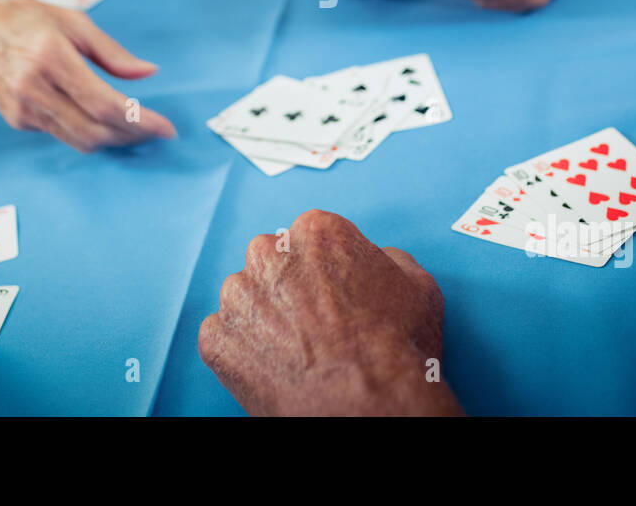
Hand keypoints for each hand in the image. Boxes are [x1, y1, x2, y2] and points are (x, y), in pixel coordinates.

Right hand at [0, 0, 175, 150]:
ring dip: (115, 139)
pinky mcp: (19, 120)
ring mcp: (24, 109)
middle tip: (157, 130)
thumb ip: (111, 52)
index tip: (166, 127)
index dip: (139, 121)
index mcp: (52, 57)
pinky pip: (64, 134)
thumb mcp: (71, 20)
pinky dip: (90, 131)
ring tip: (138, 128)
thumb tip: (148, 73)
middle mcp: (36, 88)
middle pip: (94, 131)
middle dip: (132, 136)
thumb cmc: (21, 20)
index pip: (104, 104)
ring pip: (80, 140)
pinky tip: (104, 120)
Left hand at [198, 209, 461, 414]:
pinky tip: (274, 367)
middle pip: (271, 262)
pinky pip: (223, 337)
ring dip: (263, 317)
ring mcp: (239, 297)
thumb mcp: (418, 285)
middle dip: (288, 287)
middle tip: (313, 323)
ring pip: (245, 298)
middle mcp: (269, 254)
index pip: (310, 239)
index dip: (323, 270)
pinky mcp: (217, 339)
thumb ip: (389, 258)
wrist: (369, 404)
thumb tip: (379, 259)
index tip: (332, 293)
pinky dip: (242, 351)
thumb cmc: (396, 348)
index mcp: (315, 231)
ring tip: (295, 350)